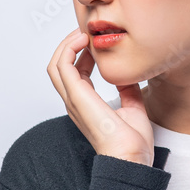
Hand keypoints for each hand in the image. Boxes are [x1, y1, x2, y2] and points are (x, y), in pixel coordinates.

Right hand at [47, 28, 153, 165]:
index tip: (97, 42)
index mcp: (86, 104)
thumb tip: (128, 76)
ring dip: (68, 44)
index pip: (76, 72)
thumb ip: (127, 91)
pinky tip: (83, 41)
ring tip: (83, 32)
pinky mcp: (77, 96)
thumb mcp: (133, 108)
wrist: (131, 157)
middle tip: (87, 31)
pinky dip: (68, 48)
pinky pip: (62, 66)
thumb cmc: (132, 142)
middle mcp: (75, 101)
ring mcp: (73, 99)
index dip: (83, 53)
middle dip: (71, 44)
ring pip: (56, 64)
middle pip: (60, 65)